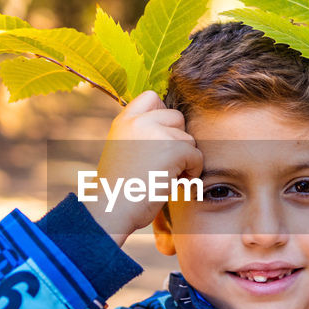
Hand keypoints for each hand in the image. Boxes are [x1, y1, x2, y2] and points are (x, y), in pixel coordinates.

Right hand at [90, 90, 202, 246]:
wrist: (111, 210)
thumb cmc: (118, 189)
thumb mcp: (123, 150)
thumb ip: (142, 134)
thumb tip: (172, 128)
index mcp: (124, 121)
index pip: (152, 98)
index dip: (163, 116)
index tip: (162, 139)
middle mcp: (139, 122)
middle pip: (177, 117)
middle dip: (177, 141)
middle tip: (165, 163)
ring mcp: (156, 133)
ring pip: (188, 139)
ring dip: (185, 159)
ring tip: (167, 176)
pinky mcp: (173, 149)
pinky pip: (196, 155)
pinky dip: (192, 171)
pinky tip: (175, 183)